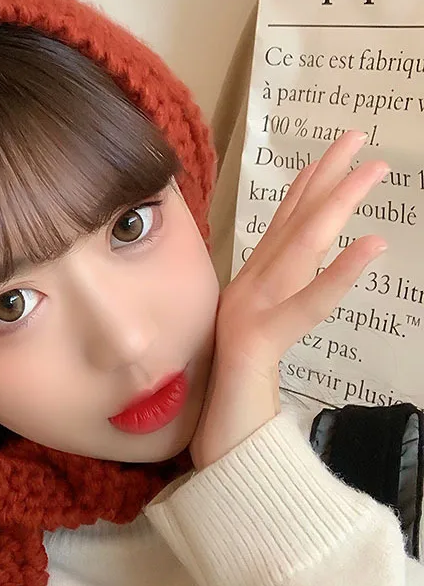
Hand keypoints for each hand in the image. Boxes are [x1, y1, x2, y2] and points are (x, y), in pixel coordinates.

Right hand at [190, 130, 388, 469]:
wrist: (214, 448)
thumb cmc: (234, 399)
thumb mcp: (252, 343)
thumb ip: (265, 310)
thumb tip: (282, 288)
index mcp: (247, 289)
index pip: (278, 230)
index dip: (303, 189)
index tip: (327, 155)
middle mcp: (246, 291)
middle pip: (289, 226)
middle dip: (324, 178)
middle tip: (357, 137)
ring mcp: (248, 313)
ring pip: (296, 251)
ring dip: (334, 207)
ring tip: (372, 173)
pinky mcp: (256, 343)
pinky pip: (303, 307)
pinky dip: (336, 276)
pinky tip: (371, 248)